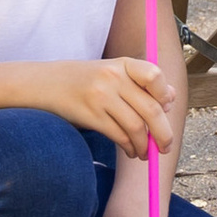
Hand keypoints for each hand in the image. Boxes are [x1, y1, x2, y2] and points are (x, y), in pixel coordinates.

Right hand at [33, 56, 175, 160]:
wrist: (44, 84)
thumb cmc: (85, 80)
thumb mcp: (113, 73)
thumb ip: (140, 83)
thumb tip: (171, 99)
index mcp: (122, 63)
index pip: (154, 75)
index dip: (165, 95)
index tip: (166, 108)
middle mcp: (113, 77)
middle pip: (151, 109)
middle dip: (164, 133)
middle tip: (166, 147)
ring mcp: (101, 96)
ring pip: (137, 127)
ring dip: (145, 146)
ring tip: (144, 153)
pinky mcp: (91, 115)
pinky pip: (120, 136)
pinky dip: (130, 147)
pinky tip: (130, 150)